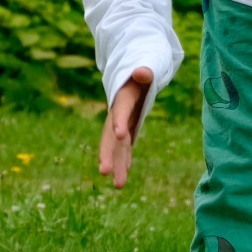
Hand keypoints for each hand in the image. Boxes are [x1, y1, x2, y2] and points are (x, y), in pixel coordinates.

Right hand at [98, 66, 152, 188]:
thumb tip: (142, 72)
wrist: (135, 70)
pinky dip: (125, 160)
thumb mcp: (147, 65)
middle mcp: (118, 113)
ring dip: (117, 165)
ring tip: (118, 186)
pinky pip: (124, 147)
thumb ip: (144, 70)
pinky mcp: (127, 128)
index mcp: (123, 97)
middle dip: (108, 154)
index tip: (120, 136)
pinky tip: (124, 174)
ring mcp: (121, 122)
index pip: (119, 111)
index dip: (119, 122)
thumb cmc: (144, 66)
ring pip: (117, 146)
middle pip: (110, 135)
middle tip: (104, 172)